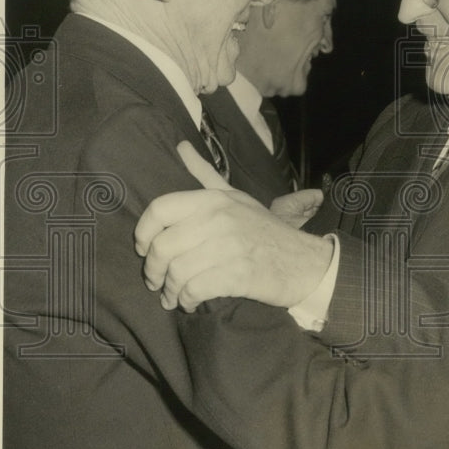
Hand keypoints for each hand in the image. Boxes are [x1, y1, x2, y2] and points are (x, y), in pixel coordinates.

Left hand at [134, 142, 332, 311]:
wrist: (305, 262)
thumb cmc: (265, 231)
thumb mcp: (236, 197)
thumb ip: (205, 174)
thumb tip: (181, 146)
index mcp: (214, 199)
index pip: (160, 209)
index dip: (143, 232)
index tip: (144, 248)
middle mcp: (219, 219)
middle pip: (162, 247)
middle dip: (153, 271)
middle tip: (156, 282)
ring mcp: (230, 247)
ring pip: (177, 272)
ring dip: (170, 290)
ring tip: (173, 297)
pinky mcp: (238, 275)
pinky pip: (196, 290)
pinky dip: (187, 300)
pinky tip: (190, 302)